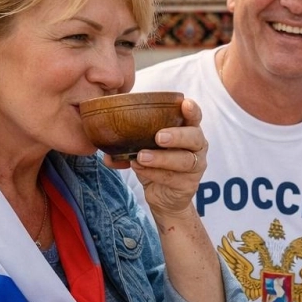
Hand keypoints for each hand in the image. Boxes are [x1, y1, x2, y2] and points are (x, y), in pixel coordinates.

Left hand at [105, 98, 206, 220]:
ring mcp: (196, 166)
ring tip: (141, 156)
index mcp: (188, 130)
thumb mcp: (145, 148)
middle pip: (194, 137)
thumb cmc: (157, 164)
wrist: (165, 197)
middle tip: (158, 137)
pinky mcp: (189, 185)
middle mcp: (197, 147)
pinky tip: (140, 168)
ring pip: (185, 160)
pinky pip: (172, 178)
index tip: (184, 104)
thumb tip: (104, 144)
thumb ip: (129, 142)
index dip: (192, 110)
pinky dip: (154, 173)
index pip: (195, 116)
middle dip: (177, 135)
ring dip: (161, 158)